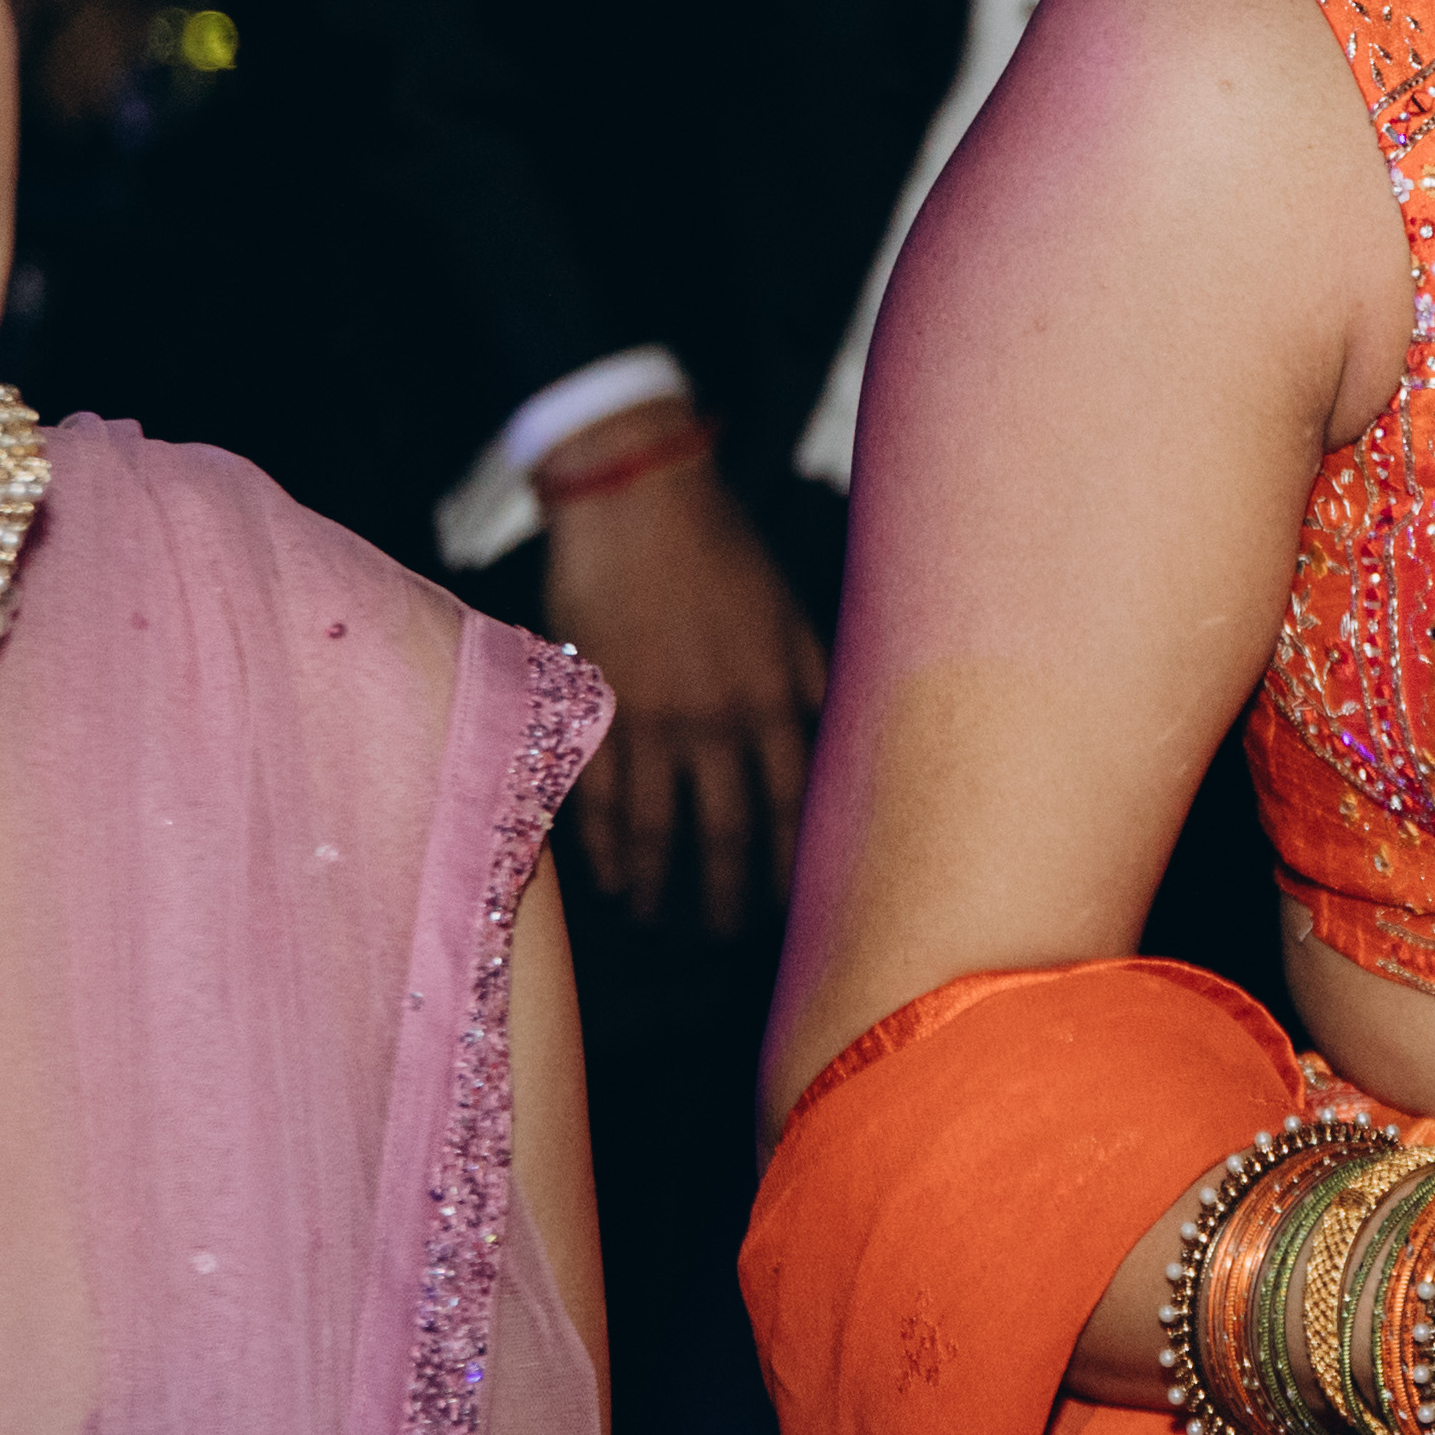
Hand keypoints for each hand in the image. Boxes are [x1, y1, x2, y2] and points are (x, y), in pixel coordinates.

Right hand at [535, 411, 829, 930]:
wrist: (637, 498)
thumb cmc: (724, 548)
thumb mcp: (792, 613)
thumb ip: (814, 683)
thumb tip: (841, 747)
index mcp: (775, 699)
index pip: (798, 810)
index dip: (797, 870)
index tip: (799, 909)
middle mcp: (717, 722)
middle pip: (730, 837)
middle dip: (729, 899)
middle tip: (726, 936)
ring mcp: (650, 720)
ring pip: (657, 833)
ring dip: (659, 888)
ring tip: (660, 920)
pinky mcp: (593, 710)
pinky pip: (598, 800)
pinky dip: (603, 848)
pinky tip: (609, 879)